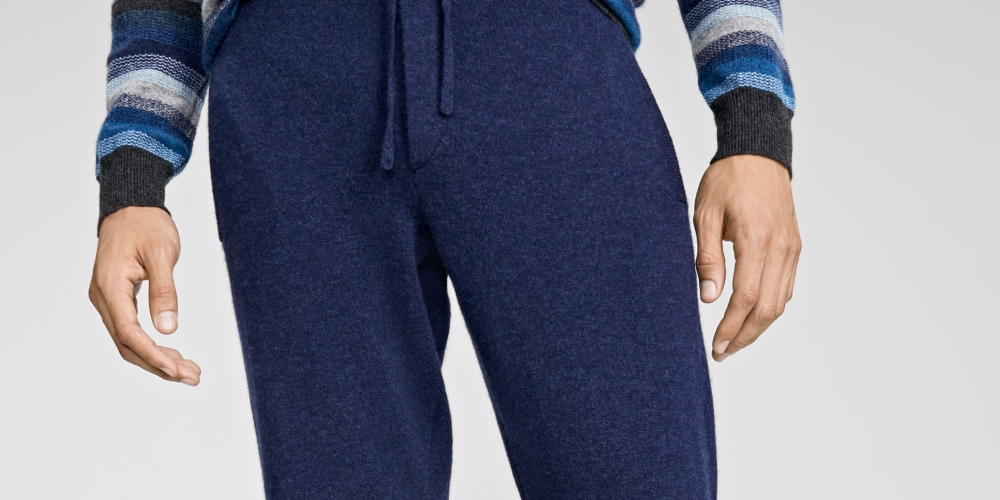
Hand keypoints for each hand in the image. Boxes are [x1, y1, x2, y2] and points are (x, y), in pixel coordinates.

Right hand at [89, 207, 200, 384]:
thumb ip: (164, 291)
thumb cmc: (146, 225)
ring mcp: (107, 299)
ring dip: (156, 358)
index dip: (152, 355)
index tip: (176, 370)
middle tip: (192, 376)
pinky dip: (150, 345)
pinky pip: (130, 329)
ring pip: (128, 341)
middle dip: (159, 365)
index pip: (129, 333)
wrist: (130, 206)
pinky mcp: (115, 298)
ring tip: (188, 370)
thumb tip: (168, 328)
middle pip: (127, 345)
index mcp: (111, 286)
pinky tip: (172, 353)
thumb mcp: (162, 254)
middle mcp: (103, 297)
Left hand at [694, 155, 800, 361]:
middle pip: (768, 308)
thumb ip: (707, 258)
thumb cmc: (727, 179)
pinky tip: (751, 317)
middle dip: (745, 336)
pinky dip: (771, 308)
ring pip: (781, 302)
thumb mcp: (705, 215)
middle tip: (723, 353)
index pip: (746, 297)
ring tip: (734, 341)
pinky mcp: (795, 246)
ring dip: (759, 327)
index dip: (731, 327)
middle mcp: (781, 248)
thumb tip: (708, 298)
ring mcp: (792, 248)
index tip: (716, 346)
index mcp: (756, 239)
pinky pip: (787, 287)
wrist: (758, 152)